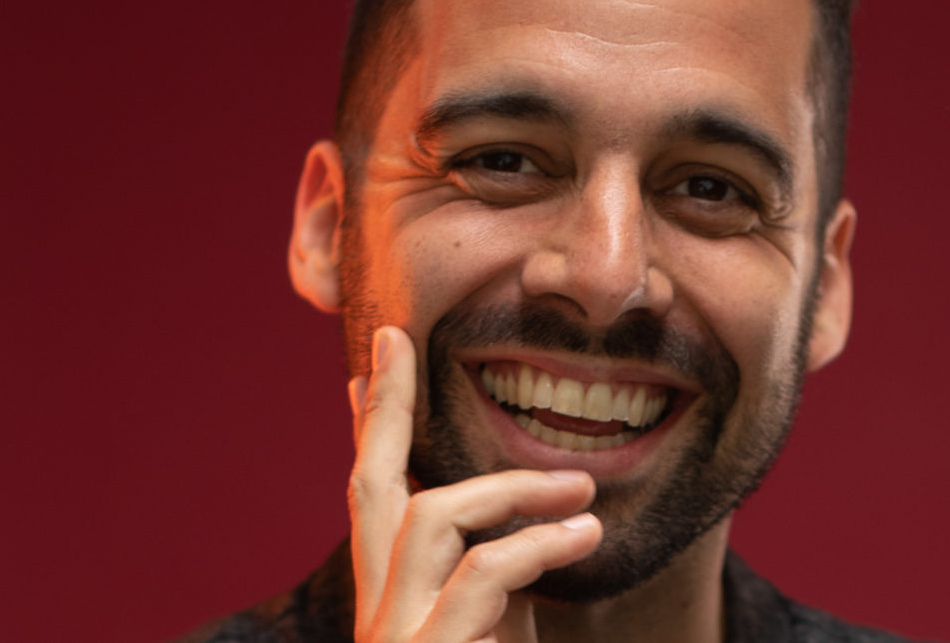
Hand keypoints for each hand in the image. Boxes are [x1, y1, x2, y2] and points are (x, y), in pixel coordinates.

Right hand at [348, 326, 603, 641]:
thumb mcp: (497, 625)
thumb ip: (495, 573)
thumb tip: (525, 509)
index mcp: (394, 603)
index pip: (373, 504)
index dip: (368, 434)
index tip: (362, 371)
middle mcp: (380, 616)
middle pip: (368, 489)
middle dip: (384, 407)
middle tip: (395, 336)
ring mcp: (396, 637)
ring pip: (433, 517)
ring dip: (513, 488)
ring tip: (582, 487)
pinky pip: (484, 569)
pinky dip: (539, 542)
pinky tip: (586, 534)